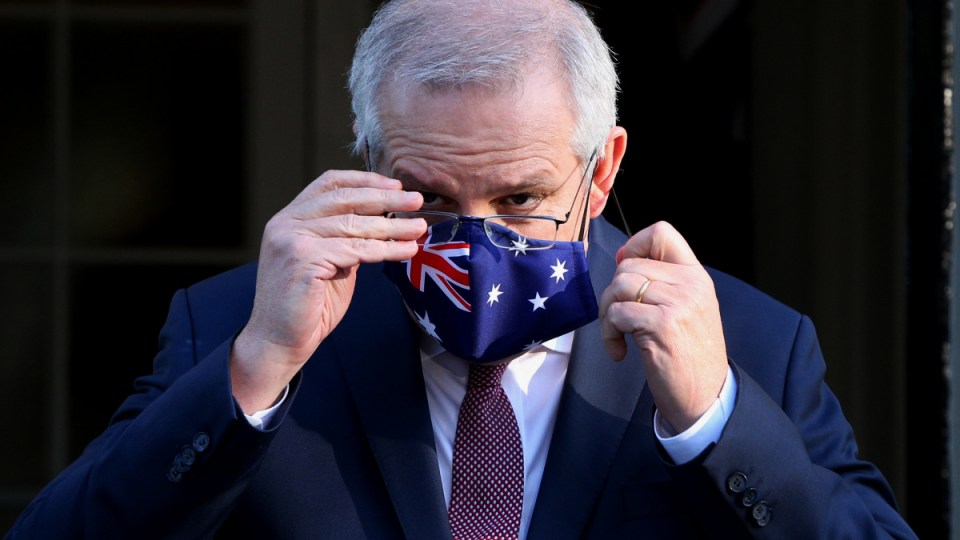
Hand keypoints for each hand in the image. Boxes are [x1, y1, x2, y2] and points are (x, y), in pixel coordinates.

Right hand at [231, 170, 425, 411]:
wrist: (279, 342)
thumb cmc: (307, 306)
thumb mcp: (330, 262)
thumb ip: (347, 239)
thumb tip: (385, 221)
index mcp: (289, 218)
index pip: (329, 183)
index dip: (364, 180)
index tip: (395, 185)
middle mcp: (286, 223)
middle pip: (344, 199)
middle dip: (385, 198)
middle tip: (416, 200)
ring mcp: (291, 239)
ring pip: (353, 225)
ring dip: (392, 226)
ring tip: (419, 228)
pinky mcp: (302, 260)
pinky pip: (355, 250)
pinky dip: (385, 249)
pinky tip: (406, 250)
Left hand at [598, 221, 727, 431]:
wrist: (705, 397)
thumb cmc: (688, 355)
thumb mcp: (686, 309)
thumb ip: (663, 282)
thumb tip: (623, 257)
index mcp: (696, 276)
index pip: (662, 232)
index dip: (634, 245)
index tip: (625, 270)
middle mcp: (690, 284)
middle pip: (629, 265)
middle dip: (612, 292)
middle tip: (617, 320)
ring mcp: (678, 303)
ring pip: (619, 286)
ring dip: (607, 314)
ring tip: (618, 336)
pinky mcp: (662, 325)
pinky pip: (617, 313)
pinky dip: (609, 333)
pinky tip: (620, 352)